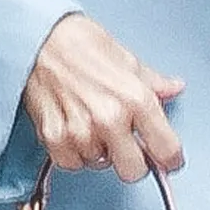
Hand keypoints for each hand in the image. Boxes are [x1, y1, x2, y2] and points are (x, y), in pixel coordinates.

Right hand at [23, 13, 183, 182]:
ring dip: (100, 152)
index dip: (170, 158)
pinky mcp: (54, 138)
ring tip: (92, 124)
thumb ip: (153, 82)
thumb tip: (172, 89)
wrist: (37, 37)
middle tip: (127, 144)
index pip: (167, 150)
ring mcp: (80, 131)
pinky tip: (74, 131)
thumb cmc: (79, 43)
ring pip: (100, 166)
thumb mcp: (126, 59)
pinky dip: (74, 153)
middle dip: (133, 161)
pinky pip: (72, 164)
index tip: (166, 159)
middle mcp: (110, 119)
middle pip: (134, 171)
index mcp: (136, 99)